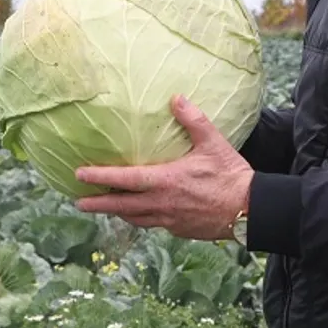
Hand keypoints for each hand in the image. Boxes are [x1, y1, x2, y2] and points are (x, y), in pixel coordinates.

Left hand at [73, 95, 252, 240]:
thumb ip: (193, 120)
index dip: (99, 177)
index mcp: (165, 181)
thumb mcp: (213, 143)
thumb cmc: (231, 176)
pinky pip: (152, 224)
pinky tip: (137, 214)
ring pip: (135, 218)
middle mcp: (162, 203)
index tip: (79, 175)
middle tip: (77, 201)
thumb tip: (176, 98)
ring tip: (102, 208)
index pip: (124, 179)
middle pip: (120, 206)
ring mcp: (169, 220)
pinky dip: (140, 218)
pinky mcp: (179, 230)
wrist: (250, 210)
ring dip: (117, 212)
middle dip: (97, 204)